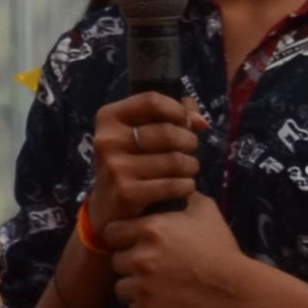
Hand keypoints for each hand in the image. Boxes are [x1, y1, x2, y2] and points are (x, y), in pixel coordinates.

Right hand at [87, 90, 208, 223]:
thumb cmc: (132, 162)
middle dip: (189, 142)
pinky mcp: (126, 193)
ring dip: (191, 166)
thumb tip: (200, 121)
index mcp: (108, 118)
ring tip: (186, 170)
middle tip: (189, 152)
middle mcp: (107, 140)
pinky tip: (183, 187)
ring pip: (175, 160)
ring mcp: (114, 167)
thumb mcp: (142, 134)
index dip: (177, 110)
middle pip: (168, 132)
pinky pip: (173, 185)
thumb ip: (173, 118)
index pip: (152, 100)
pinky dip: (186, 186)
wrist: (108, 206)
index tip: (185, 122)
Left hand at [102, 186, 268, 307]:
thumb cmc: (221, 248)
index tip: (135, 243)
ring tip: (157, 285)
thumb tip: (177, 186)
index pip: (112, 232)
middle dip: (130, 263)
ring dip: (135, 286)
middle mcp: (140, 257)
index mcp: (149, 229)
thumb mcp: (207, 211)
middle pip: (116, 260)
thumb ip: (185, 195)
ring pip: (121, 287)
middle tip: (153, 266)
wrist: (236, 289)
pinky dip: (145, 306)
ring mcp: (142, 286)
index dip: (123, 237)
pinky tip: (165, 300)